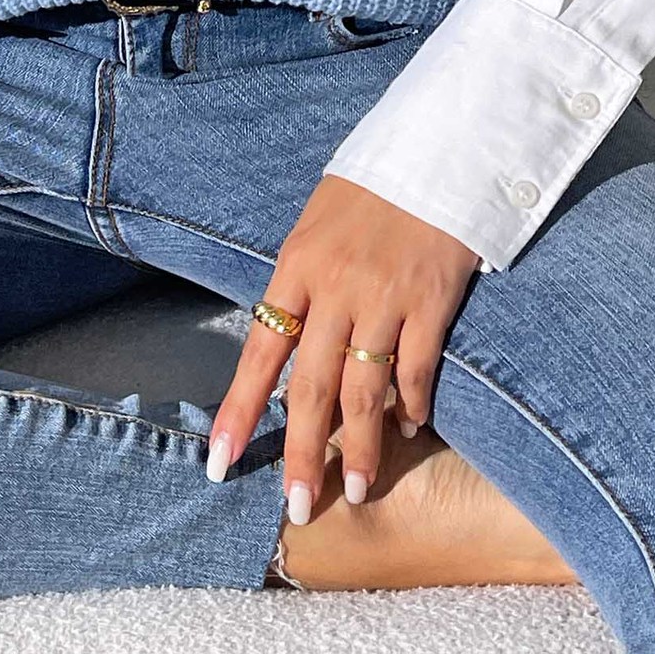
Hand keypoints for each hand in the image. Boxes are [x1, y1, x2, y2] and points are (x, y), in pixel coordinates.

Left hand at [208, 175, 479, 521]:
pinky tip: (408, 428)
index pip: (259, 351)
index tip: (220, 463)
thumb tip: (284, 348)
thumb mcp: (316, 225)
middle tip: (300, 507)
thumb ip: (301, 284)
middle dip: (303, 453)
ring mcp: (385, 296)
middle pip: (311, 387)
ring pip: (363, 391)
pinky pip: (414, 368)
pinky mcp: (431, 299)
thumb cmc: (369, 188)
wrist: (434, 147)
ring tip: (358, 487)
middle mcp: (336, 286)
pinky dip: (410, 405)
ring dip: (361, 447)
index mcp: (296, 264)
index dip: (240, 411)